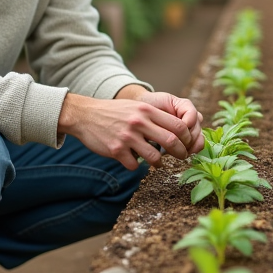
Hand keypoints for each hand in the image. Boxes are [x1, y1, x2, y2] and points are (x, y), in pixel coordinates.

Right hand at [58, 90, 200, 170]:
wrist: (85, 115)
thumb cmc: (114, 112)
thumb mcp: (136, 107)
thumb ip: (154, 116)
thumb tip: (177, 129)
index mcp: (146, 110)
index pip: (178, 125)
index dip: (187, 137)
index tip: (187, 143)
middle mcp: (139, 122)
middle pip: (171, 141)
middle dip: (181, 153)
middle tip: (182, 157)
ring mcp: (127, 137)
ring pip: (155, 157)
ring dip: (160, 163)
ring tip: (158, 163)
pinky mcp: (116, 150)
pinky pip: (135, 165)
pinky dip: (137, 165)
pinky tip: (133, 160)